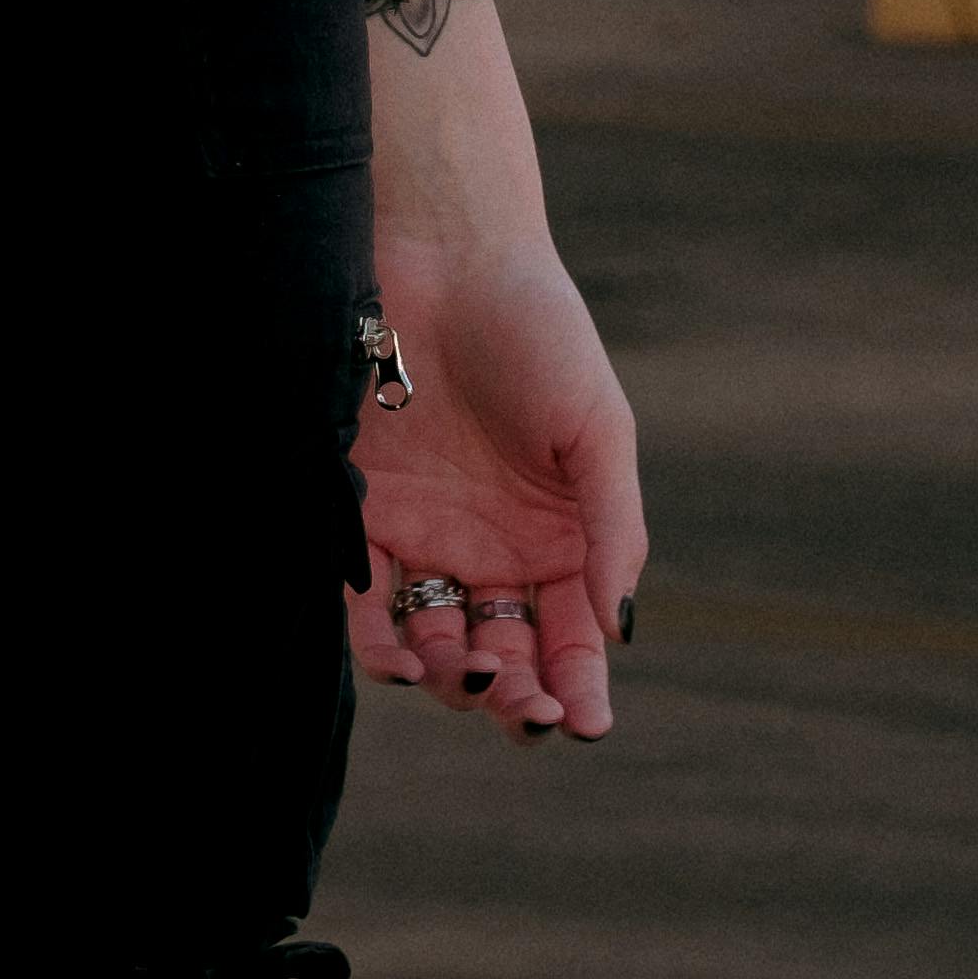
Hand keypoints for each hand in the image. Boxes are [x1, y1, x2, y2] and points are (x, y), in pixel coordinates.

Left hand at [354, 0, 644, 743]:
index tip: (586, 725)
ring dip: (451, 680)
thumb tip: (617, 629)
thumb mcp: (596, 427)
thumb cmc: (537, 328)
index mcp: (558, 539)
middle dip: (515, 698)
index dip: (580, 689)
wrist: (442, 253)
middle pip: (504, 657)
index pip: (571, 640)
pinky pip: (364, 602)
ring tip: (465, 676)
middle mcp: (491, 553)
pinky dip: (379, 641)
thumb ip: (611, 528)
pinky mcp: (360, 516)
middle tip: (523, 707)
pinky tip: (401, 657)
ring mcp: (425, 539)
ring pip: (435, 645)